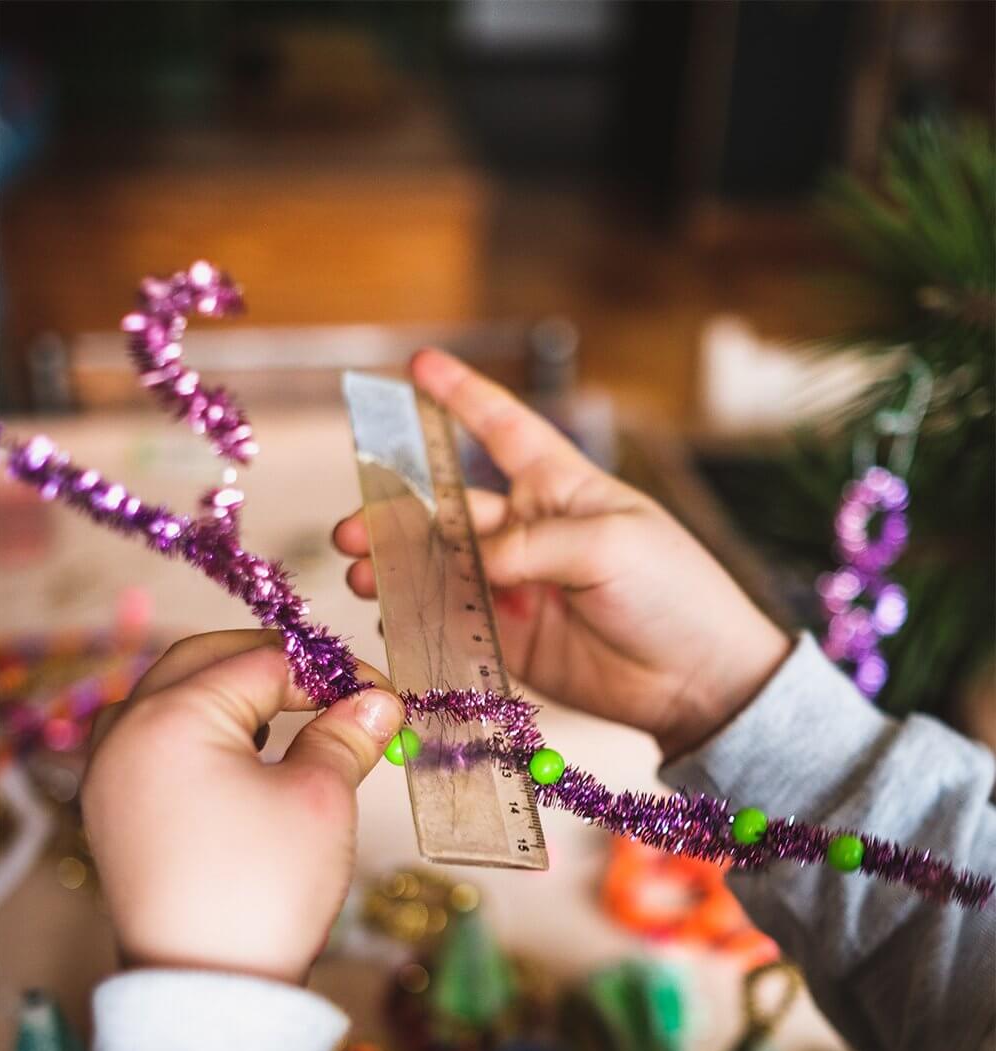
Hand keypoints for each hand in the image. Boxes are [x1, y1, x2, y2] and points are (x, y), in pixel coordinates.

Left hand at [82, 631, 404, 985]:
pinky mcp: (112, 807)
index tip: (382, 696)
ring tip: (292, 713)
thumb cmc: (262, 892)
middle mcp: (124, 730)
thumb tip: (377, 702)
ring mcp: (108, 769)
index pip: (264, 661)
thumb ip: (345, 734)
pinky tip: (244, 750)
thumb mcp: (320, 800)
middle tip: (337, 689)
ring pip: (173, 693)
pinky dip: (201, 727)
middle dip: (276, 665)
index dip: (331, 673)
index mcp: (171, 716)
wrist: (206, 989)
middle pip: (206, 659)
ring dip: (232, 689)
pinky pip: (154, 736)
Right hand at [334, 350, 789, 760]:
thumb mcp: (612, 545)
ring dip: (398, 568)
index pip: (504, 430)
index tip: (419, 366)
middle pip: (450, 512)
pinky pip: (453, 622)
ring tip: (362, 575)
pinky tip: (389, 617)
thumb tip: (472, 563)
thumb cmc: (675, 593)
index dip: (462, 397)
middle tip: (354, 530)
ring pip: (441, 568)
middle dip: (397, 515)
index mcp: (562, 488)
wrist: (699, 680)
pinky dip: (417, 618)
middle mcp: (531, 532)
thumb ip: (533, 546)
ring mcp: (518, 588)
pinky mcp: (511, 641)